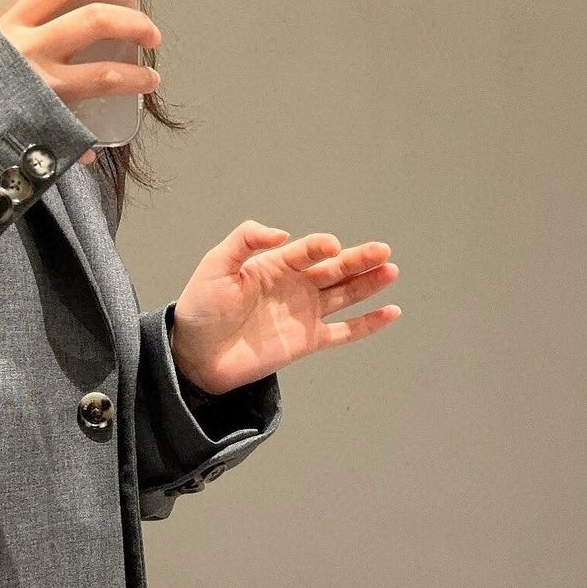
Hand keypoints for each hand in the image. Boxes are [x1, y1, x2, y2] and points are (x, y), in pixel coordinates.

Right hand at [0, 0, 159, 165]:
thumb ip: (25, 37)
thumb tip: (65, 27)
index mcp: (11, 25)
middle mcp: (27, 50)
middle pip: (95, 20)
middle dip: (133, 22)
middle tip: (150, 31)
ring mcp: (40, 86)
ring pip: (105, 73)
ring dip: (135, 75)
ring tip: (149, 78)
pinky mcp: (47, 122)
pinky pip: (83, 126)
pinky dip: (94, 136)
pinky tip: (103, 139)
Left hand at [169, 223, 400, 393]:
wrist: (195, 354)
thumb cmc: (201, 308)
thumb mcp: (216, 265)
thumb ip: (245, 240)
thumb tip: (281, 233)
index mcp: (275, 266)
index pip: (307, 251)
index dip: (321, 246)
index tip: (331, 246)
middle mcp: (295, 287)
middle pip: (334, 269)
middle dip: (359, 259)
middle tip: (382, 250)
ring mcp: (304, 314)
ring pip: (345, 295)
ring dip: (369, 283)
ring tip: (390, 270)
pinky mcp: (308, 341)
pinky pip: (344, 332)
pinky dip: (368, 324)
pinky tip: (390, 312)